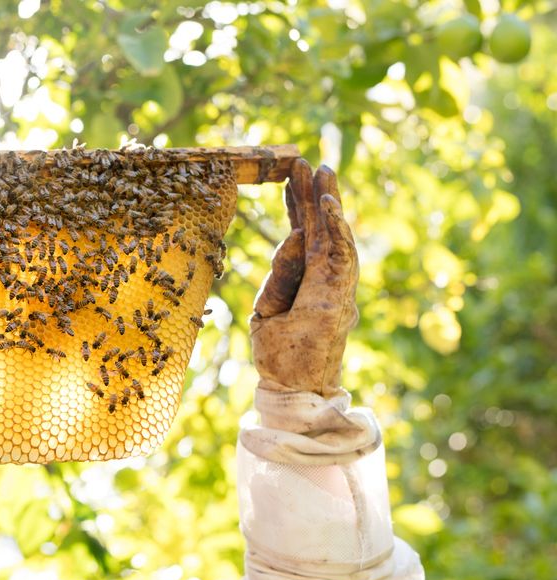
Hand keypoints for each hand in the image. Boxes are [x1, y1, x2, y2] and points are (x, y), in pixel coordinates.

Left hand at [250, 158, 358, 397]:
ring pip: (334, 236)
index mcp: (308, 282)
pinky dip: (334, 228)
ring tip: (320, 172)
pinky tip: (327, 203)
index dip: (299, 207)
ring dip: (327, 203)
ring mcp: (336, 288)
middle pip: (321, 230)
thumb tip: (292, 237)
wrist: (294, 390)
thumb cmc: (281, 355)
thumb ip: (280, 275)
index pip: (305, 235)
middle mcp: (327, 281)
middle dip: (314, 195)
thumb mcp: (267, 310)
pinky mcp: (337, 296)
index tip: (291, 180)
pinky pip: (338, 256)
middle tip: (306, 162)